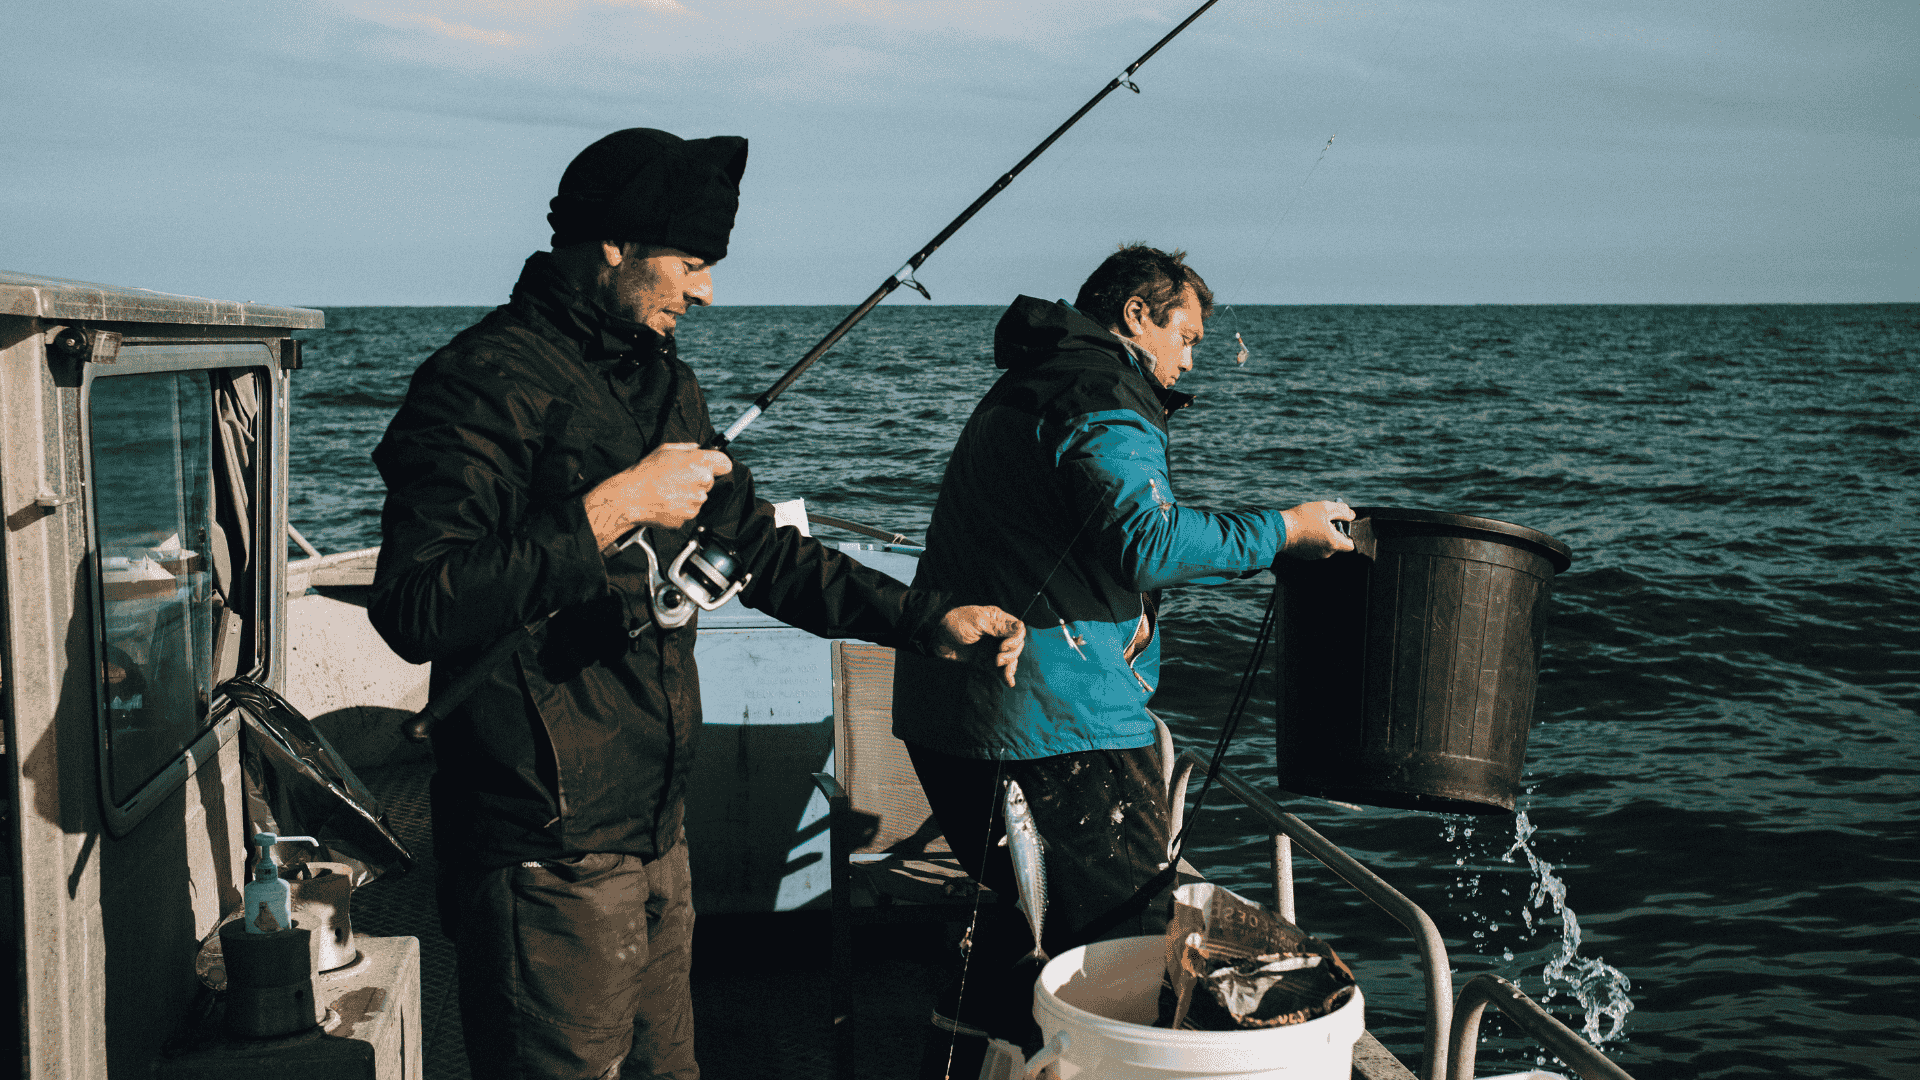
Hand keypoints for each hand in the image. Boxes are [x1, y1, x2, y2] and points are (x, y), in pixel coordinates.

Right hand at [585, 442, 733, 546]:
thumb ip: (687, 447)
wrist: (630, 497)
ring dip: (689, 495)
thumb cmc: (646, 471)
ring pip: (699, 497)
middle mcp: (702, 482)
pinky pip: (690, 511)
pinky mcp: (689, 517)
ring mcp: (696, 501)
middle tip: (677, 478)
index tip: (712, 467)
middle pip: (709, 482)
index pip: (725, 464)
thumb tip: (699, 448)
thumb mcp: (665, 449)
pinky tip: (667, 501)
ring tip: (669, 490)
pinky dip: (681, 508)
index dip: (718, 465)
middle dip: (697, 480)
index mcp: (700, 462)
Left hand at [931, 605, 1026, 687]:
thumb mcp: (978, 621)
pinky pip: (1000, 669)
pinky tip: (1009, 682)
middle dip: (1011, 654)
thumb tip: (1021, 627)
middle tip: (998, 659)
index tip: (1003, 647)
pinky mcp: (986, 661)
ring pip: (1011, 658)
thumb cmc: (955, 623)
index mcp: (998, 620)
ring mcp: (993, 649)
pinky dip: (1006, 675)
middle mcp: (998, 634)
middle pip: (1017, 646)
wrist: (937, 638)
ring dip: (1010, 665)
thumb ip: (999, 627)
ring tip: (1003, 671)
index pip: (1018, 630)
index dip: (1015, 640)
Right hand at [1279, 500, 1355, 558]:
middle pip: (1337, 544)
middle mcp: (1326, 553)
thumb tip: (1351, 515)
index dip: (1347, 534)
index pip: (1350, 545)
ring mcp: (1314, 556)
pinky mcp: (1304, 556)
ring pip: (1324, 545)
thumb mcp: (1325, 508)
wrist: (1280, 529)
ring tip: (1310, 524)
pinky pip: (1313, 547)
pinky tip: (1303, 530)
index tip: (1338, 524)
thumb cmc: (1303, 518)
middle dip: (1332, 532)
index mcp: (1334, 543)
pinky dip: (1311, 540)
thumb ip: (1342, 511)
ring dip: (1321, 536)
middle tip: (1322, 520)